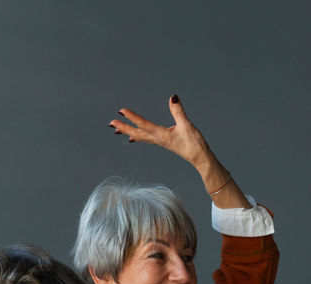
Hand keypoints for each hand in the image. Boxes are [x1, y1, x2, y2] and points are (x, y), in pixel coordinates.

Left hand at [108, 95, 245, 205]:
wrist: (200, 158)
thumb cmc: (195, 144)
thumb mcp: (187, 126)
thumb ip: (179, 111)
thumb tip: (173, 97)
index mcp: (161, 135)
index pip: (144, 124)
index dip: (132, 117)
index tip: (121, 111)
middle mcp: (158, 139)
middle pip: (137, 133)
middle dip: (123, 127)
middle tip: (110, 123)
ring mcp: (160, 141)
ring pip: (140, 136)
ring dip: (128, 132)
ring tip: (116, 130)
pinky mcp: (163, 142)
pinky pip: (146, 139)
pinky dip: (137, 136)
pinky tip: (133, 137)